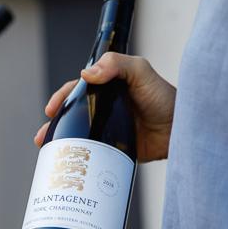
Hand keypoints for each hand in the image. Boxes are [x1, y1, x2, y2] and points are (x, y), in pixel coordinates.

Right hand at [35, 53, 175, 161]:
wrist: (182, 130)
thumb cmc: (165, 98)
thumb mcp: (141, 72)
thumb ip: (116, 64)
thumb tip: (86, 74)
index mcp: (107, 87)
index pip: (76, 90)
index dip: (62, 98)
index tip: (52, 109)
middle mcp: (104, 108)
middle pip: (73, 114)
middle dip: (56, 124)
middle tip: (44, 136)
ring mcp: (108, 129)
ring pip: (79, 135)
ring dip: (62, 142)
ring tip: (48, 150)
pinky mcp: (114, 149)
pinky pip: (93, 153)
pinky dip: (79, 158)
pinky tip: (69, 164)